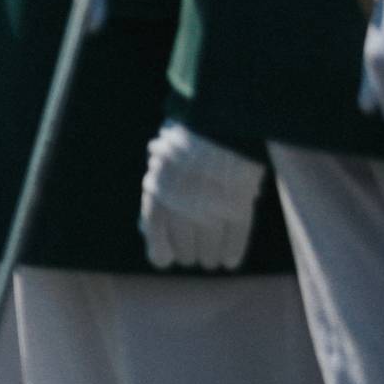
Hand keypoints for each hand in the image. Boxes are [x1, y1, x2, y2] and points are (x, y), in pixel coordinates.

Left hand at [139, 122, 263, 269]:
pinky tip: (230, 261)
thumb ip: (155, 194)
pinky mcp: (238, 205)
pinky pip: (235, 238)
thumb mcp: (160, 165)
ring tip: (210, 261)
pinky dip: (232, 251)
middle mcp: (181, 207)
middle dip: (187, 253)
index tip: (166, 259)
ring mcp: (211, 208)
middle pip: (184, 246)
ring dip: (209, 257)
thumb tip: (145, 229)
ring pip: (209, 246)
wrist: (219, 121)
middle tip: (192, 256)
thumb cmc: (187, 141)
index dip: (160, 253)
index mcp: (158, 196)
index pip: (155, 238)